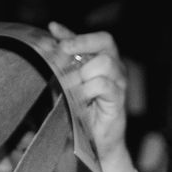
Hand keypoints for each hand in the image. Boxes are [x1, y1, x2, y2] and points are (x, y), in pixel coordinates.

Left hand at [48, 23, 131, 162]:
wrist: (97, 141)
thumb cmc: (85, 109)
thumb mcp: (73, 79)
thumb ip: (66, 57)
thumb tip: (51, 31)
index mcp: (106, 60)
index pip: (96, 37)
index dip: (74, 33)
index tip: (52, 30)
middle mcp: (116, 68)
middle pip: (106, 42)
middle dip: (81, 44)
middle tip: (62, 53)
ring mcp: (119, 83)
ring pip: (104, 63)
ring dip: (82, 72)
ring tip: (69, 86)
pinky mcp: (118, 99)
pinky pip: (103, 85)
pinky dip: (86, 89)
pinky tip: (77, 98)